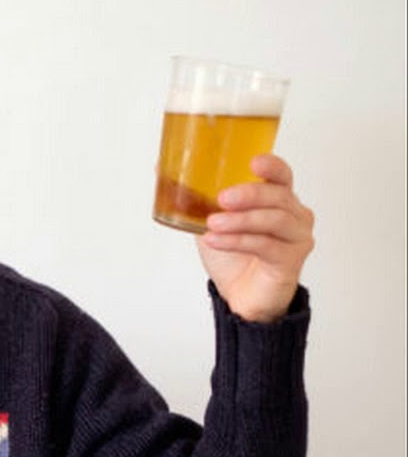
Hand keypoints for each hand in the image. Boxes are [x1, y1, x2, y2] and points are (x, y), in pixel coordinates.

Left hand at [197, 154, 314, 322]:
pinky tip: (215, 240)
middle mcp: (293, 214)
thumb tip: (160, 167)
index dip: (272, 166)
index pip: (282, 175)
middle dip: (250, 194)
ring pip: (275, 220)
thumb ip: (193, 195)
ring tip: (213, 223)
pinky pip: (266, 245)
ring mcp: (296, 237)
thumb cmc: (230, 254)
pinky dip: (237, 241)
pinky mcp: (291, 260)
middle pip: (279, 195)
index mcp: (276, 198)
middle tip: (222, 198)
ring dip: (240, 220)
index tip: (253, 162)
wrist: (239, 294)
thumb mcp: (208, 219)